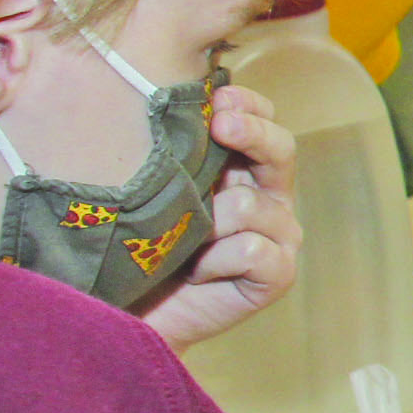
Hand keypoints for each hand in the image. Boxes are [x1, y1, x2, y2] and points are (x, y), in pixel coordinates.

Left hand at [139, 85, 300, 352]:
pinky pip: (252, 249)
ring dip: (208, 223)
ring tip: (182, 246)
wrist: (131, 314)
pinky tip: (199, 273)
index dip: (249, 105)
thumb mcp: (152, 191)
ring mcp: (280, 237)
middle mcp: (268, 198)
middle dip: (250, 133)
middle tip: (221, 126)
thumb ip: (172, 153)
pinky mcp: (279, 274)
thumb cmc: (136, 248)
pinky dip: (217, 261)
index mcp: (242, 170)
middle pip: (280, 149)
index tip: (218, 97)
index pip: (264, 121)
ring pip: (250, 204)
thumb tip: (161, 102)